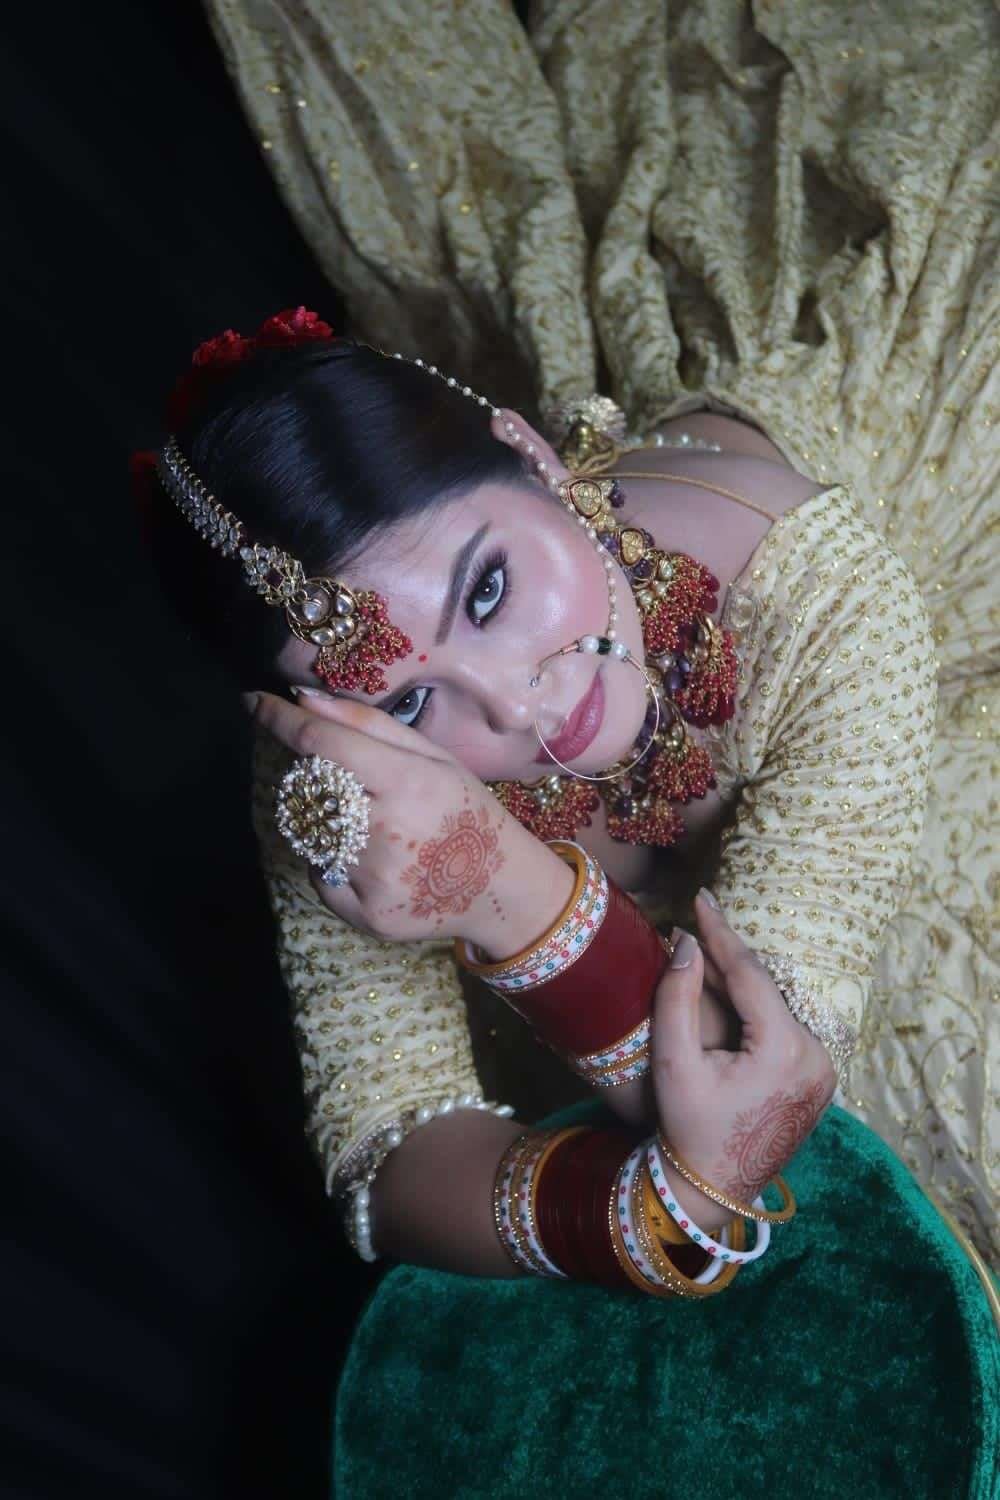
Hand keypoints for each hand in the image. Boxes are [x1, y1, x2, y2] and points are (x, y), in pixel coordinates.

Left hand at [250, 689, 572, 951]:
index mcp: (408, 781)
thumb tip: (301, 697)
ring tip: (369, 825)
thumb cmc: (464, 809)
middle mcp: (386, 830)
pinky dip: (330, 861)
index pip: (322, 744)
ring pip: (309, 831)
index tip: (253, 702)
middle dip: (312, 776)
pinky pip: (318, 873)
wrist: (498, 887)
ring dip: (323, 819)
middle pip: (308, 787)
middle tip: (349, 783)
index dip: (279, 720)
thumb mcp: (432, 756)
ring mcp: (374, 878)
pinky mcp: (365, 913)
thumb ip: (366, 725)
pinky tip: (371, 860)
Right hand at [652, 892, 836, 1229]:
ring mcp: (824, 1071)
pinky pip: (783, 1030)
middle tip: (695, 923)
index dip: (721, 933)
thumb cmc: (687, 1126)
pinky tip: (728, 998)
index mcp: (784, 1050)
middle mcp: (817, 1056)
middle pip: (764, 990)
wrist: (714, 1188)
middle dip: (727, 959)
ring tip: (703, 959)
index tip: (701, 898)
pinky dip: (756, 1012)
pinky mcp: (821, 1080)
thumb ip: (678, 998)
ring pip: (774, 1008)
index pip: (750, 975)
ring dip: (741, 985)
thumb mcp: (673, 1062)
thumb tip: (686, 943)